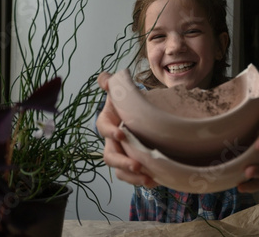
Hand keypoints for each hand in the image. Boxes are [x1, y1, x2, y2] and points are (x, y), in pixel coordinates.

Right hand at [96, 72, 157, 187]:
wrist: (143, 111)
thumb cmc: (129, 101)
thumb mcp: (120, 89)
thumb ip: (111, 82)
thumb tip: (104, 78)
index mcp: (107, 122)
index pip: (103, 128)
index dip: (110, 132)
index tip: (121, 134)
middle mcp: (112, 141)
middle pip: (110, 156)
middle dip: (122, 162)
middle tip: (137, 165)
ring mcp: (122, 153)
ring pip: (120, 170)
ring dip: (132, 176)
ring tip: (148, 179)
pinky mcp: (134, 162)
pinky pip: (133, 176)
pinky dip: (142, 180)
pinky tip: (155, 181)